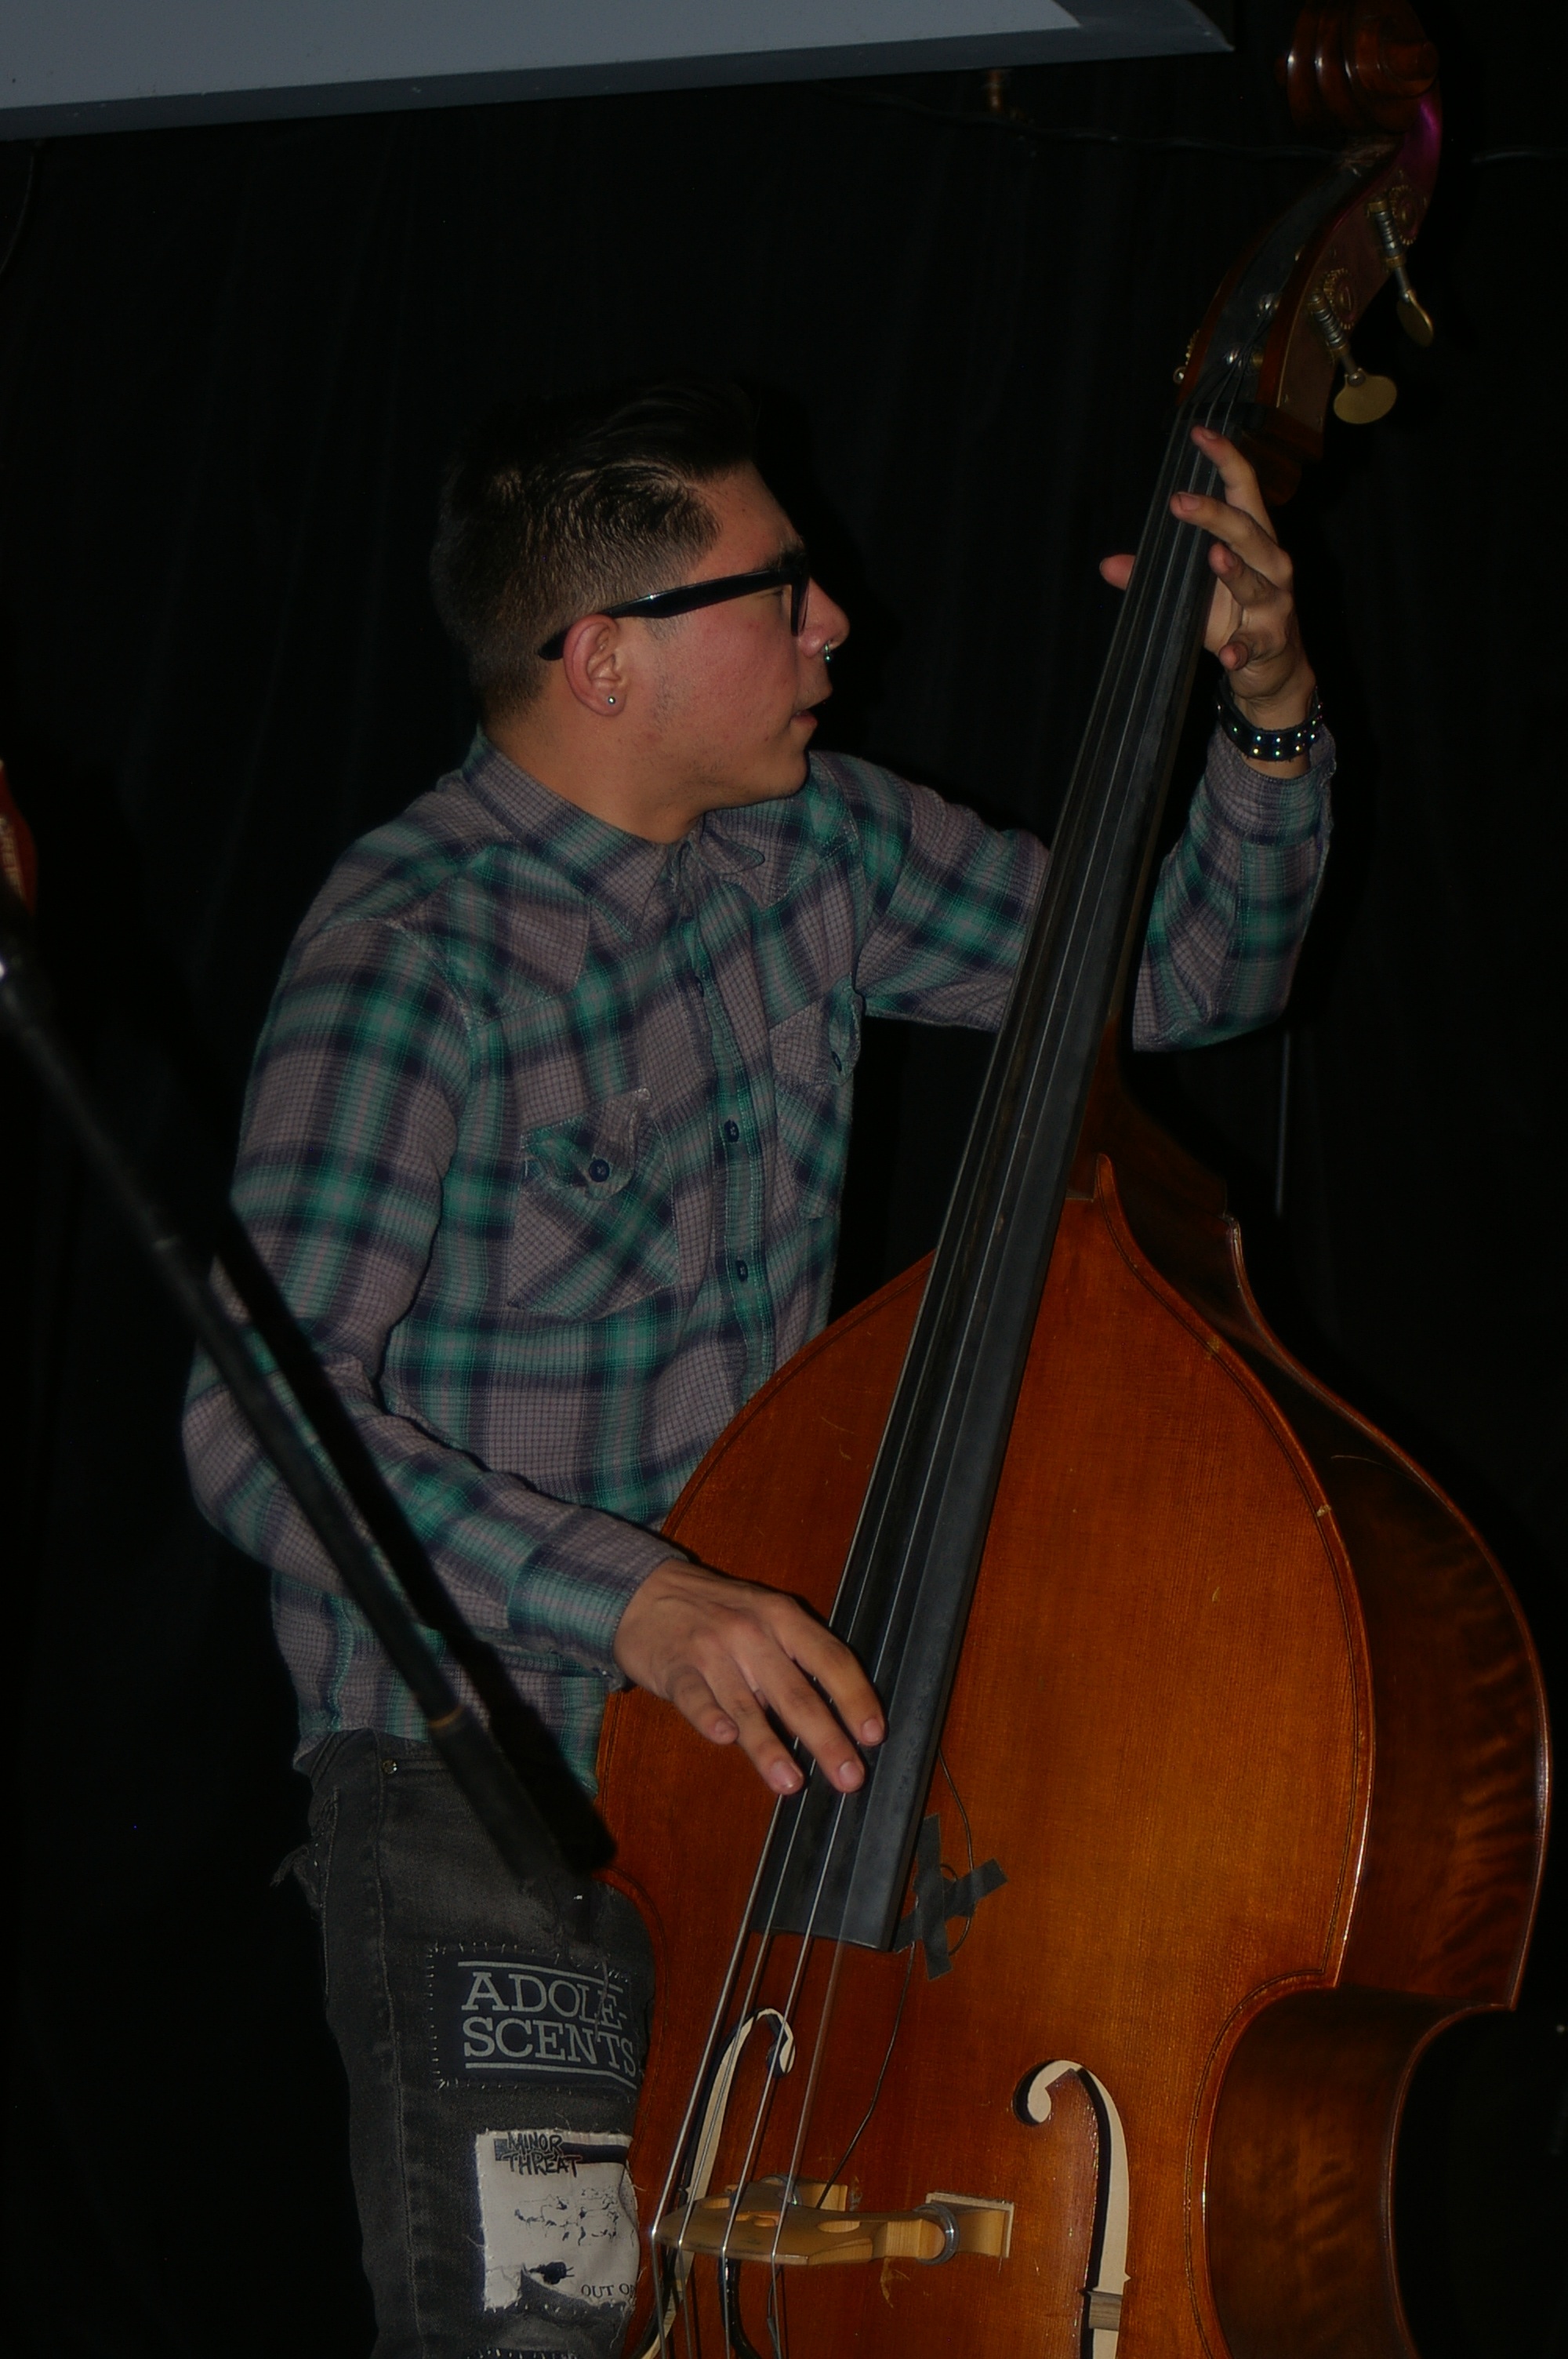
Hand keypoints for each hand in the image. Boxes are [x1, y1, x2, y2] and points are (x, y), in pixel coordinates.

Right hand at [613, 1558, 884, 1795]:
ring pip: (747, 1704)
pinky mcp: (675, 1668)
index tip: (873, 1735)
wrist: (647, 1592)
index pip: (831, 1659)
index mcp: (783, 1617)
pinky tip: (724, 1738)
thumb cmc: (718, 1612)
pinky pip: (695, 1696)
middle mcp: (752, 1632)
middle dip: (826, 1738)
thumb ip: (797, 1657)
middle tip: (849, 1777)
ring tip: (792, 1783)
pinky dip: (710, 1716)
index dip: (855, 1698)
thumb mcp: (764, 1616)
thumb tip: (841, 1716)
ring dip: (770, 1747)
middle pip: (796, 1691)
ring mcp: (712, 1651)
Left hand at [1100, 425, 1316, 753]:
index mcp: (1254, 541)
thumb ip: (1155, 575)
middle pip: (1248, 532)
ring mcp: (1275, 604)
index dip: (1226, 460)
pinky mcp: (1271, 642)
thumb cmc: (1236, 617)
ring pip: (1256, 583)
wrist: (1275, 671)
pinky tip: (1228, 653)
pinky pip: (1255, 644)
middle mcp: (1271, 565)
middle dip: (1215, 515)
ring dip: (1235, 572)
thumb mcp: (1194, 593)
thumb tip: (1108, 565)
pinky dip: (1241, 648)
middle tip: (1179, 502)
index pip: (1244, 491)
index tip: (1200, 434)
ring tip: (1214, 558)